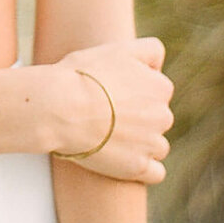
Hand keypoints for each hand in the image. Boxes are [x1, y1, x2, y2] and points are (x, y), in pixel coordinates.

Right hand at [51, 36, 173, 183]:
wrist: (60, 107)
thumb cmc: (83, 75)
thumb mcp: (118, 49)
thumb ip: (148, 50)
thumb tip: (159, 64)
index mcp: (160, 86)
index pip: (158, 89)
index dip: (135, 91)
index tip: (114, 93)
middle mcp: (163, 115)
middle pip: (158, 118)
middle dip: (140, 118)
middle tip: (108, 115)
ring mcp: (152, 144)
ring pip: (157, 145)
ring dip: (141, 144)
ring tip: (111, 138)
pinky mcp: (139, 168)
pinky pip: (155, 172)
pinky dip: (142, 168)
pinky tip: (123, 160)